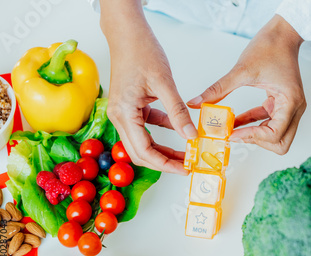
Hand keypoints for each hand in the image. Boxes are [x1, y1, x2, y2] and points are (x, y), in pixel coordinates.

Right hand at [100, 0, 196, 173]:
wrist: (127, 32)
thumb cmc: (140, 51)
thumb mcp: (164, 83)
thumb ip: (178, 112)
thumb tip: (191, 136)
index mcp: (124, 113)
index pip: (144, 151)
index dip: (165, 164)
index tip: (183, 169)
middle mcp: (119, 116)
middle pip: (140, 152)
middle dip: (164, 161)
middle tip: (186, 165)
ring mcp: (123, 112)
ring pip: (143, 142)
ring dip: (163, 149)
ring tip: (185, 153)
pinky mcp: (130, 106)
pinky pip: (146, 126)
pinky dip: (162, 132)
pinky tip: (179, 130)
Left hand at [187, 15, 304, 154]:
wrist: (283, 33)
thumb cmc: (270, 46)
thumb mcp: (241, 70)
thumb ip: (219, 89)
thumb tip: (197, 102)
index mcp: (290, 102)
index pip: (275, 134)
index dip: (253, 137)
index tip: (232, 134)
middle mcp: (294, 108)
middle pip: (280, 143)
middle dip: (257, 142)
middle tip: (236, 135)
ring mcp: (290, 107)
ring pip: (276, 136)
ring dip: (254, 135)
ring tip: (231, 129)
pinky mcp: (281, 104)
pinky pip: (268, 123)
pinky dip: (253, 125)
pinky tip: (235, 122)